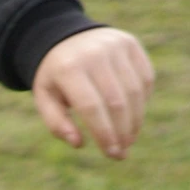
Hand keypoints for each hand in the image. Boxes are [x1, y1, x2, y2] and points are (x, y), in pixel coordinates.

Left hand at [33, 26, 154, 158]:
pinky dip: (143, 101)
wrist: (65, 37)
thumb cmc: (55, 76)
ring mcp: (115, 46)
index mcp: (68, 68)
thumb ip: (57, 123)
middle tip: (121, 153)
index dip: (104, 133)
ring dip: (135, 121)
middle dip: (122, 132)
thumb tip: (79, 143)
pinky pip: (145, 78)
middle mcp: (94, 54)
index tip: (111, 153)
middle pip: (117, 101)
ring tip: (129, 139)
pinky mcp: (131, 43)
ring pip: (135, 91)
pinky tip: (134, 115)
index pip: (91, 107)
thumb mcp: (45, 98)